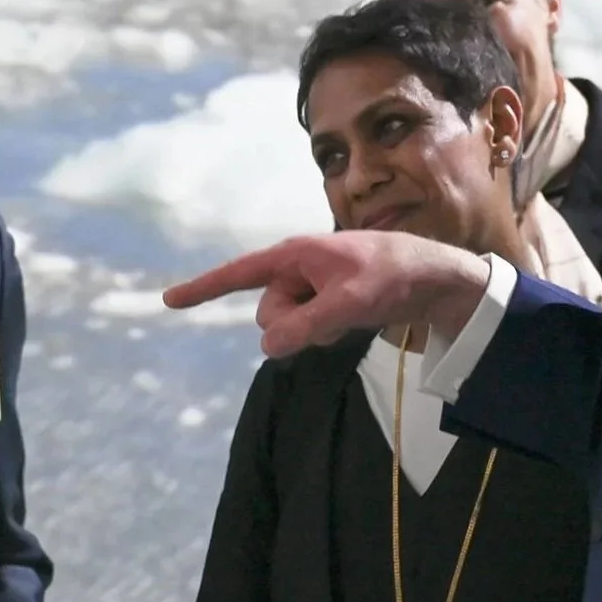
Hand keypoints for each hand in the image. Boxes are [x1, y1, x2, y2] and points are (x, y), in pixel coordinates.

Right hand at [163, 232, 486, 358]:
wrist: (433, 278)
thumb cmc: (392, 276)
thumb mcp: (350, 302)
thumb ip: (307, 325)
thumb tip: (268, 346)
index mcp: (294, 254)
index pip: (238, 273)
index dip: (203, 288)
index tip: (168, 300)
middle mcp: (295, 269)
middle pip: (267, 312)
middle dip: (292, 324)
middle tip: (335, 315)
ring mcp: (309, 287)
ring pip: (287, 325)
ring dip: (313, 330)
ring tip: (351, 313)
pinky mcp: (324, 303)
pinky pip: (307, 328)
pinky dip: (324, 331)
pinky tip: (354, 320)